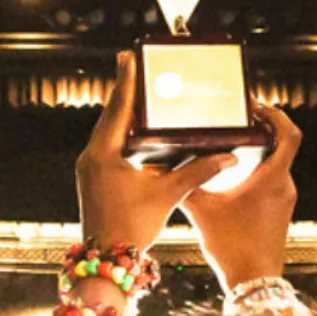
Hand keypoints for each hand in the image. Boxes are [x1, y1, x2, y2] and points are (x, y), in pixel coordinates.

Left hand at [77, 51, 238, 251]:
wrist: (106, 258)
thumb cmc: (131, 228)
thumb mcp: (167, 195)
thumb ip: (197, 172)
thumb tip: (228, 157)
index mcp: (105, 154)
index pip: (118, 108)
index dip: (127, 81)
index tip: (129, 56)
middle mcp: (91, 156)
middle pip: (110, 115)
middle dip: (124, 90)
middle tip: (131, 64)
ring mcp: (88, 167)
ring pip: (106, 130)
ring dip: (121, 111)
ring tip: (134, 90)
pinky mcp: (91, 178)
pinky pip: (105, 145)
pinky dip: (119, 132)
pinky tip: (131, 130)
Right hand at [180, 102, 300, 290]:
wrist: (252, 282)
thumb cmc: (233, 248)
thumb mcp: (202, 211)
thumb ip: (186, 184)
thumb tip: (163, 166)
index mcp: (272, 179)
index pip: (289, 135)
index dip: (276, 115)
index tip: (257, 108)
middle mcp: (284, 186)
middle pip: (281, 147)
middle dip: (261, 132)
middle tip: (236, 122)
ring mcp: (284, 200)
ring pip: (276, 165)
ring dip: (258, 153)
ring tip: (230, 146)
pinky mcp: (279, 213)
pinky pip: (272, 182)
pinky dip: (257, 173)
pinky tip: (233, 178)